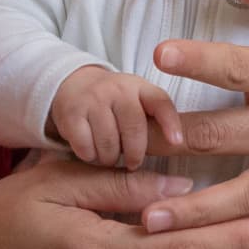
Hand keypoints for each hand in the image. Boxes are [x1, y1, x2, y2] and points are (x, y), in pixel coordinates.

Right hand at [48, 66, 184, 168]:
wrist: (73, 86)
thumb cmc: (114, 104)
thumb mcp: (138, 103)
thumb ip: (155, 121)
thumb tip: (177, 148)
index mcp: (139, 87)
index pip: (160, 102)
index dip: (170, 122)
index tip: (177, 142)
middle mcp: (117, 89)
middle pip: (134, 128)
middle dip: (136, 154)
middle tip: (133, 163)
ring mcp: (92, 99)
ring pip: (109, 142)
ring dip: (110, 157)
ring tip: (109, 155)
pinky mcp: (71, 112)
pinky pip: (85, 146)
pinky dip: (89, 155)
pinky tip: (90, 151)